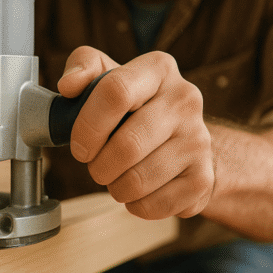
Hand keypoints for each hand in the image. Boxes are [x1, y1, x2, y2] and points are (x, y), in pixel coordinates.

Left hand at [58, 46, 213, 219]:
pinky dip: (135, 205)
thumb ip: (82, 66)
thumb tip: (69, 85)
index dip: (88, 125)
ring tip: (117, 177)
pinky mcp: (203, 178)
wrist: (181, 139)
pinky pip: (155, 205)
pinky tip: (138, 191)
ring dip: (115, 187)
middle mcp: (185, 100)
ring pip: (139, 180)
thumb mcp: (106, 75)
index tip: (79, 145)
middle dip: (99, 165)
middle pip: (128, 144)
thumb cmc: (133, 107)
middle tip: (96, 165)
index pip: (116, 91)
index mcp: (158, 69)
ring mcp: (198, 140)